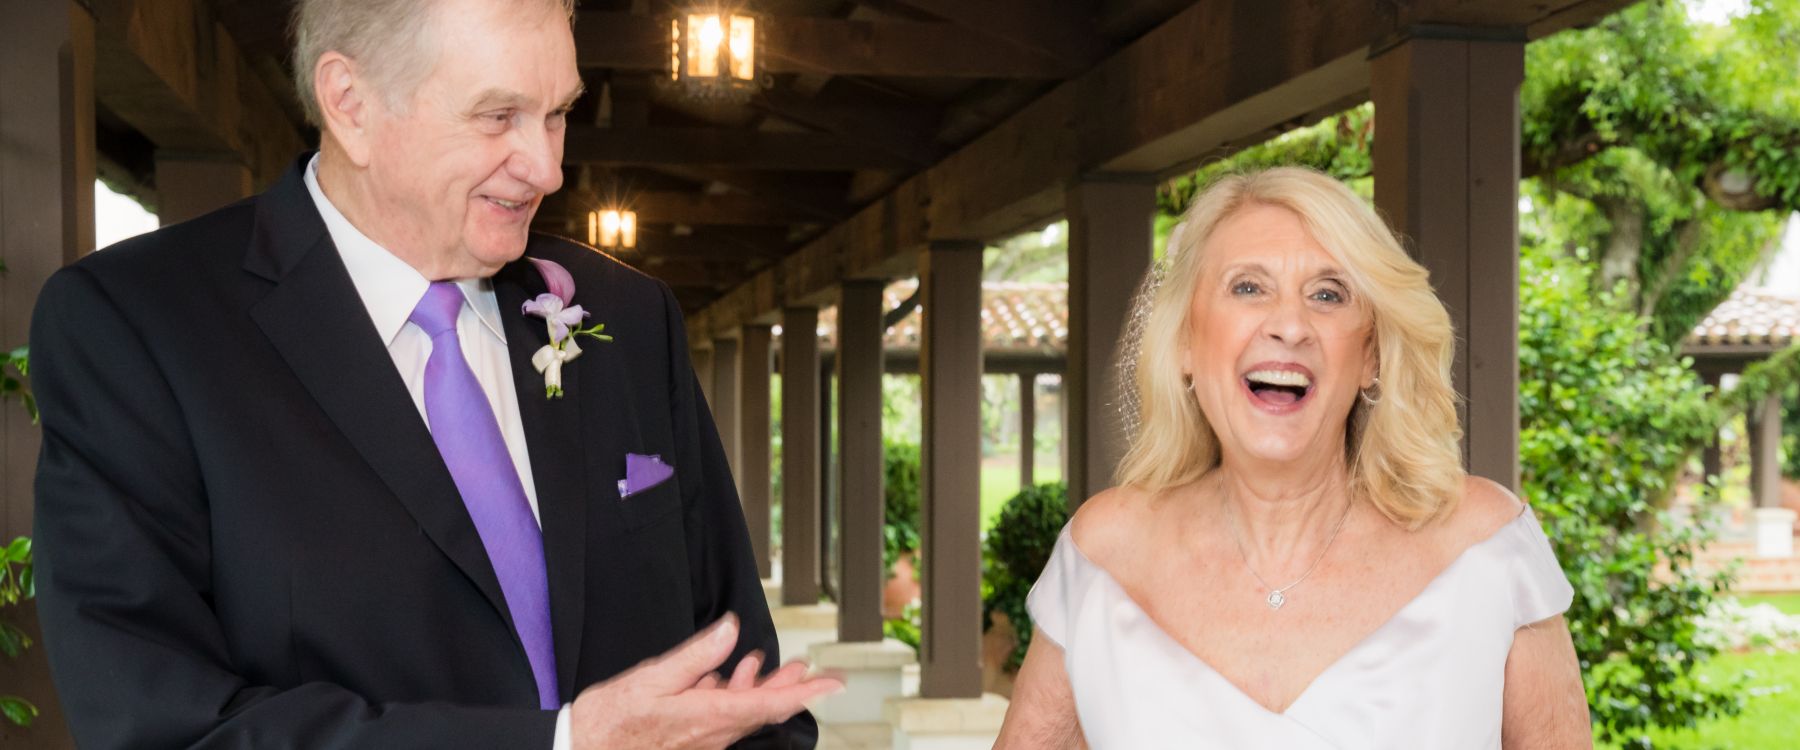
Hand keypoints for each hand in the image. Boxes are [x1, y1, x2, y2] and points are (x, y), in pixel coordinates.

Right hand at [569, 613, 843, 749]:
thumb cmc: (610, 721)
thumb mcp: (652, 678)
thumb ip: (697, 655)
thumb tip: (730, 630)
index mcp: (708, 716)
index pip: (770, 704)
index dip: (806, 693)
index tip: (833, 683)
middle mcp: (711, 733)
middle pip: (763, 710)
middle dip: (790, 688)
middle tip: (809, 670)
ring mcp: (702, 740)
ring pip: (744, 713)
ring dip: (762, 689)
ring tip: (781, 669)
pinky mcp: (690, 740)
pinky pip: (722, 718)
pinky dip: (733, 695)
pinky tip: (730, 678)